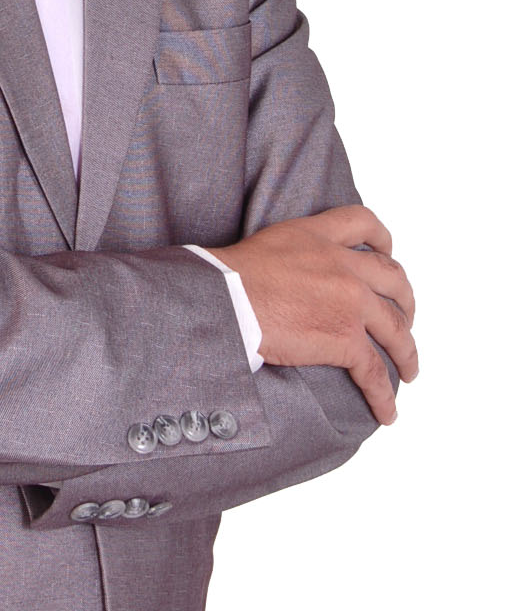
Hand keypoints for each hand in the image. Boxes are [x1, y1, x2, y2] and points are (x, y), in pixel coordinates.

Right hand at [209, 205, 416, 425]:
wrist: (226, 297)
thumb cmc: (231, 276)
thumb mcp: (271, 243)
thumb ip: (297, 251)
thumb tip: (295, 276)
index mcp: (319, 235)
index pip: (364, 222)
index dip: (383, 240)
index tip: (388, 254)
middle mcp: (343, 265)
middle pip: (394, 280)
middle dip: (405, 302)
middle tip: (404, 319)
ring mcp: (350, 302)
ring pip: (396, 329)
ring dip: (407, 353)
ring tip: (408, 370)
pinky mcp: (346, 339)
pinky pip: (375, 372)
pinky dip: (384, 396)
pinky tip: (387, 412)